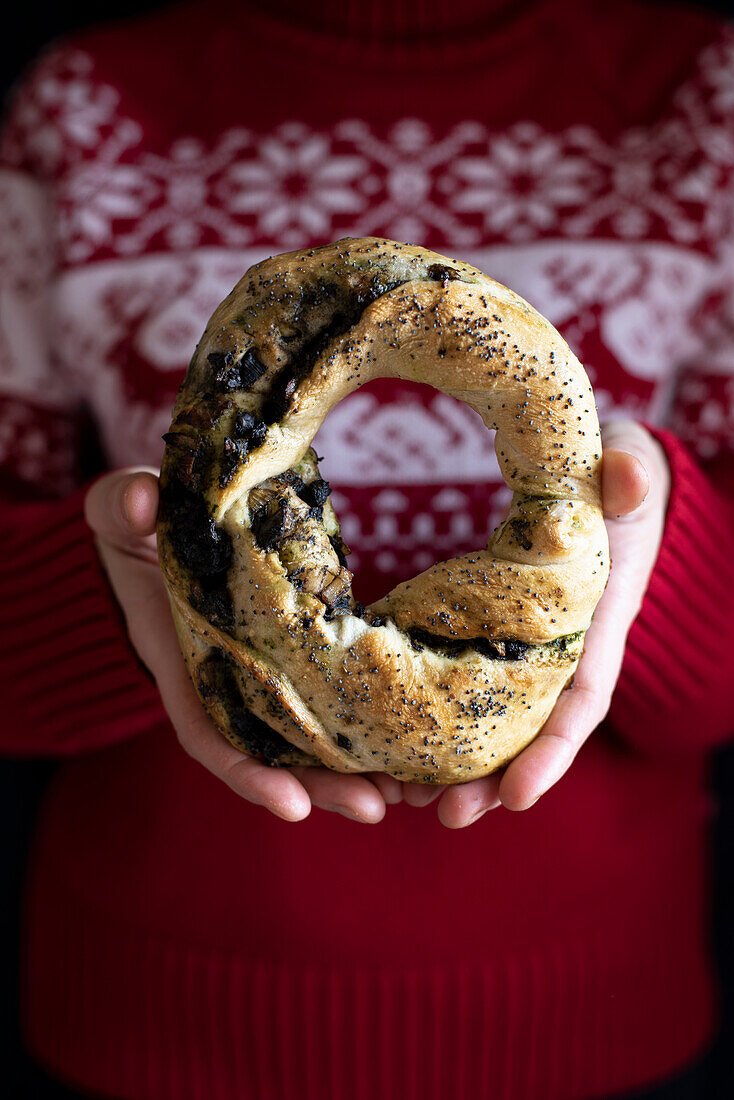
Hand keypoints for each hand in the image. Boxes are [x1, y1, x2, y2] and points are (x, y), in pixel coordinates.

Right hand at [84, 471, 401, 823]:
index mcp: (180, 660)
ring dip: (354, 769)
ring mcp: (258, 670)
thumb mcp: (119, 512)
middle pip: (271, 754)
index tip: (293, 807)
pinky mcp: (289, 651)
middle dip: (320, 786)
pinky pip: (327, 695)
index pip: (208, 733)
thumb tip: (138, 501)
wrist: (156, 524)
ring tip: (409, 789)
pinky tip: (407, 741)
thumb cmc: (134, 523)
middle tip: (377, 807)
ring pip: (306, 736)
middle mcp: (222, 679)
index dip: (247, 774)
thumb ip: (120, 506)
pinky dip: (363, 722)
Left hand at [402, 420, 670, 826]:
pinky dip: (425, 716)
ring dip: (450, 762)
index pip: (581, 699)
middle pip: (528, 729)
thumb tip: (627, 479)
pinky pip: (456, 682)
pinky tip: (382, 742)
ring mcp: (522, 647)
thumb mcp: (627, 469)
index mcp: (596, 622)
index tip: (515, 797)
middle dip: (492, 778)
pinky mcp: (487, 632)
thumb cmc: (613, 477)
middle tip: (446, 815)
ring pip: (488, 718)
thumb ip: (629, 476)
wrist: (598, 478)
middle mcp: (560, 649)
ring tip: (399, 796)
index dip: (551, 751)